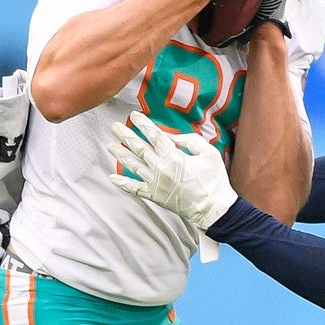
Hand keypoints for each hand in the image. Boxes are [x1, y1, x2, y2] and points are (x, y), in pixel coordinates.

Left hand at [108, 112, 237, 227]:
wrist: (213, 209)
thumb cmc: (214, 180)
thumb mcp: (209, 153)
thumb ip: (191, 141)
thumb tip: (172, 138)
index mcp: (174, 157)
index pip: (154, 136)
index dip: (143, 124)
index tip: (134, 116)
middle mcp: (161, 169)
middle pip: (139, 148)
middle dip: (126, 136)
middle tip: (114, 127)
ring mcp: (156, 184)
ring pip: (134, 166)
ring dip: (121, 155)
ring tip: (110, 145)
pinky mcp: (155, 196)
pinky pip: (135, 189)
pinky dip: (123, 183)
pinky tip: (112, 177)